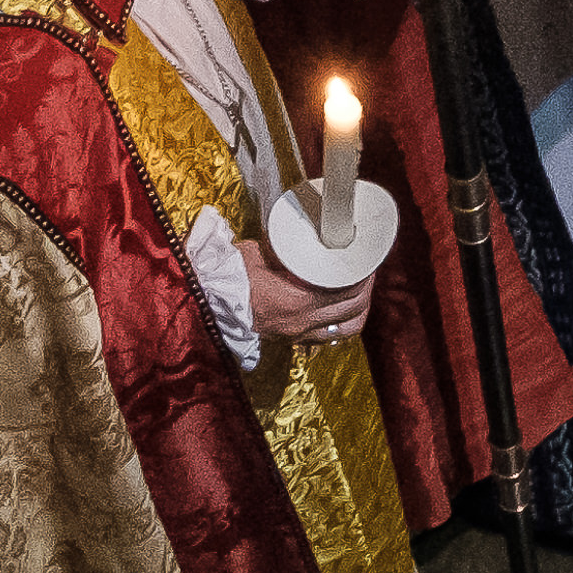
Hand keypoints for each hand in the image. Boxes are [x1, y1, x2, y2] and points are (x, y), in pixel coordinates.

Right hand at [236, 237, 374, 343]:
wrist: (204, 302)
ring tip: (359, 295)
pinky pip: (324, 336)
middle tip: (368, 273)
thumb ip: (282, 248)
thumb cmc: (227, 275)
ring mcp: (296, 333)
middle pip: (353, 313)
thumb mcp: (257, 252)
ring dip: (356, 313)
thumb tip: (297, 235)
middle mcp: (302, 322)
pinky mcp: (289, 338)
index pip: (347, 292)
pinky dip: (337, 324)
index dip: (364, 278)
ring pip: (343, 330)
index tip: (368, 262)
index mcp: (299, 300)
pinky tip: (338, 311)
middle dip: (366, 292)